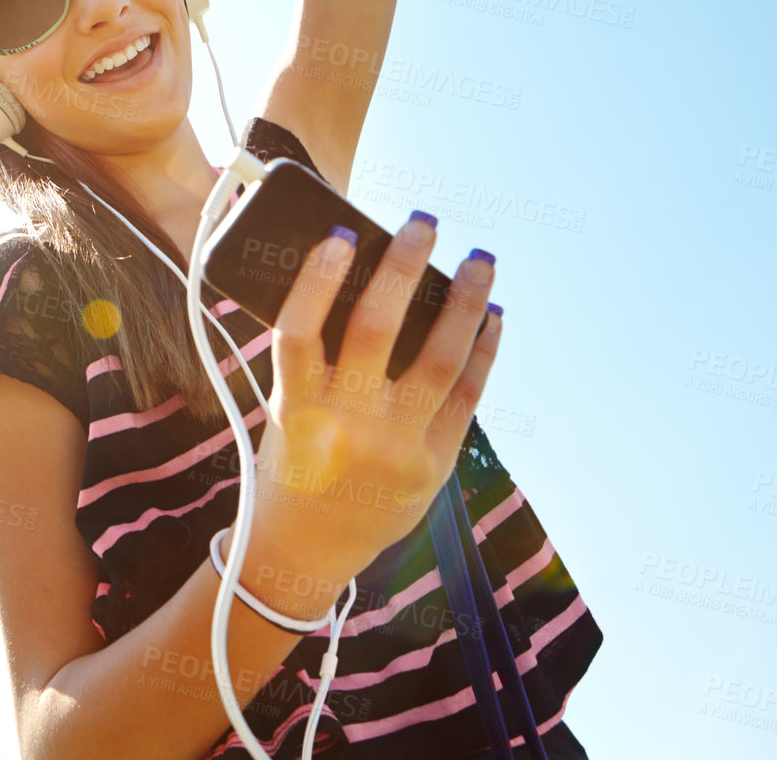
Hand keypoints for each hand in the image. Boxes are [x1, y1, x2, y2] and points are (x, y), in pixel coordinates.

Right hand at [249, 215, 502, 584]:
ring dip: (463, 303)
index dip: (317, 281)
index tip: (340, 236)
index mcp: (295, 411)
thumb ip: (315, 364)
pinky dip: (481, 352)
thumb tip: (361, 286)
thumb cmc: (290, 467)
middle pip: (377, 332)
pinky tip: (491, 317)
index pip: (299, 333)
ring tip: (480, 261)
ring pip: (438, 360)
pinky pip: (466, 397)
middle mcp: (346, 426)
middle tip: (422, 225)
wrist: (308, 552)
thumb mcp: (285, 415)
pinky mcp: (433, 465)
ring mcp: (395, 447)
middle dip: (402, 270)